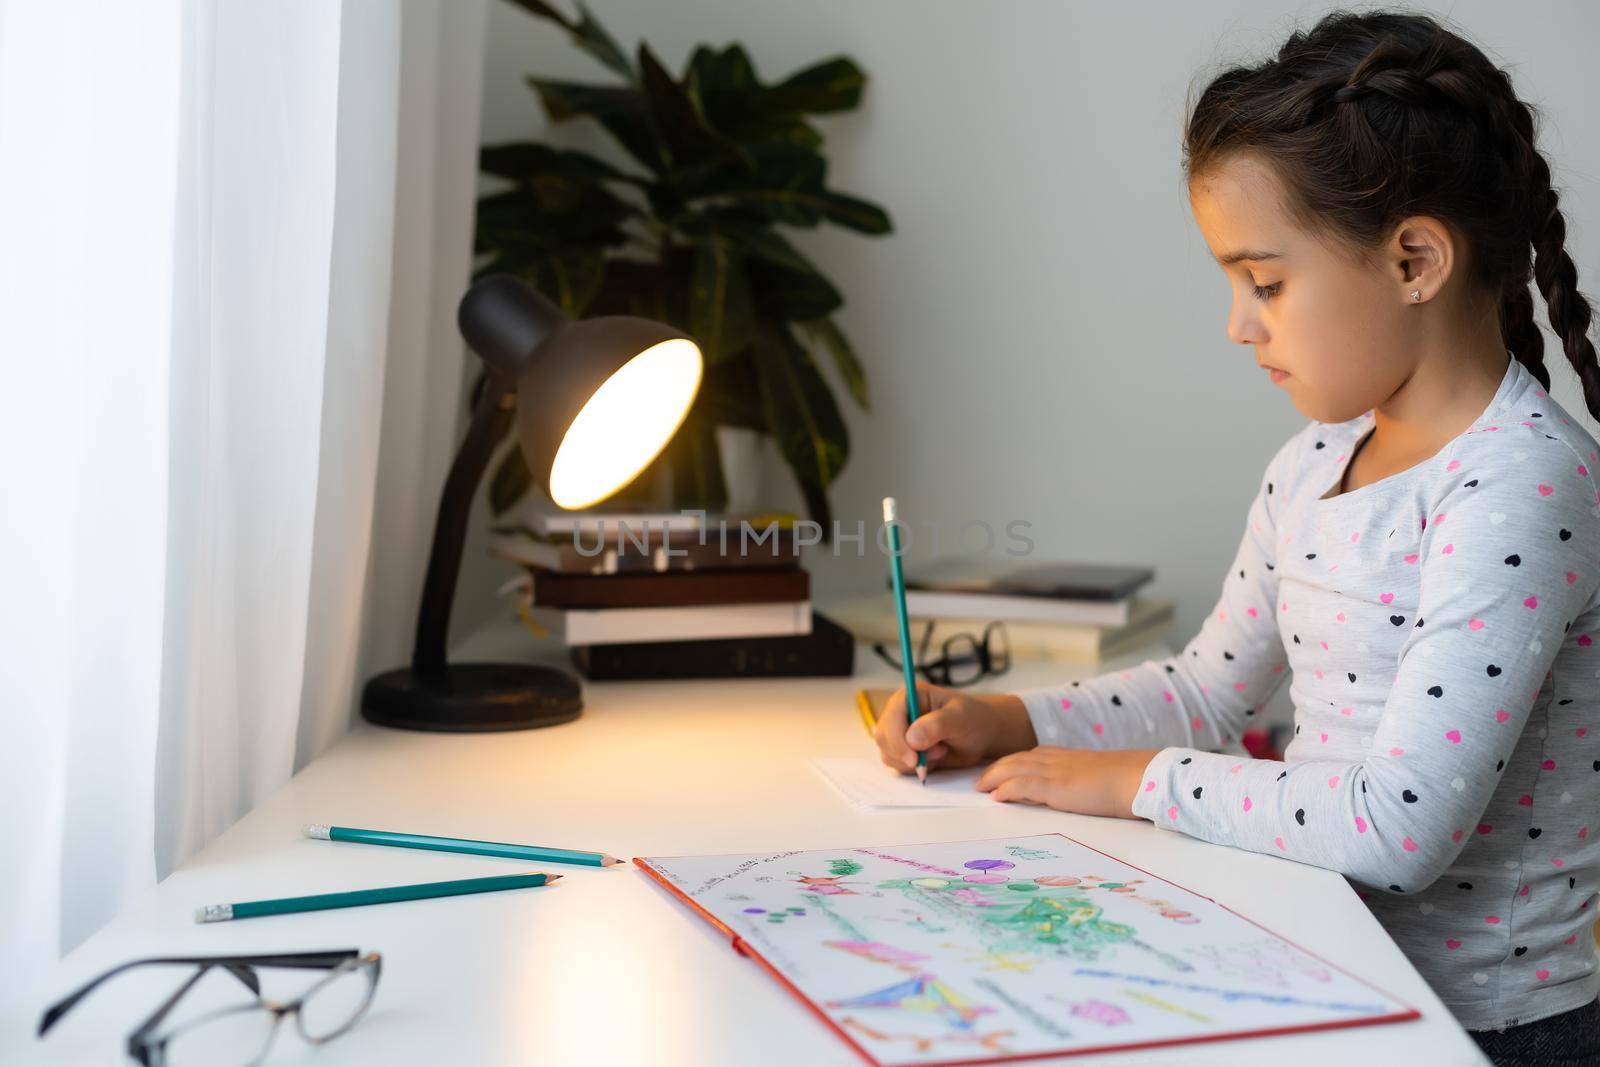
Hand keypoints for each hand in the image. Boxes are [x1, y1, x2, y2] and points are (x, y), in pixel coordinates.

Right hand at [872, 683, 1035, 774]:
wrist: (982, 735)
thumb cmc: (974, 719)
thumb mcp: (961, 717)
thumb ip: (937, 724)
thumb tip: (912, 738)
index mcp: (909, 696)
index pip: (891, 717)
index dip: (897, 738)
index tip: (914, 758)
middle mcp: (900, 713)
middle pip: (884, 738)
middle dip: (907, 753)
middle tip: (938, 754)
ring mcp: (899, 732)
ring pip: (889, 754)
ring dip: (914, 762)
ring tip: (941, 752)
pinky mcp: (904, 750)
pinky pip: (897, 765)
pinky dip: (915, 768)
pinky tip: (935, 758)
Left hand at [974, 746, 1164, 819]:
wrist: (1141, 778)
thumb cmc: (1131, 781)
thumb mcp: (1103, 778)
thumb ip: (1087, 781)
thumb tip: (1082, 791)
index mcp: (1072, 757)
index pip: (1035, 755)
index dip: (1015, 760)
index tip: (1002, 767)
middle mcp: (1060, 760)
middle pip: (1018, 758)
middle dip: (997, 767)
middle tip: (980, 778)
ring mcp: (1057, 772)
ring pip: (1014, 768)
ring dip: (993, 776)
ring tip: (979, 786)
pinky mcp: (1057, 786)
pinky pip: (1023, 785)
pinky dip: (1006, 789)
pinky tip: (995, 796)